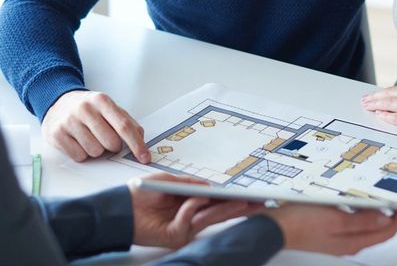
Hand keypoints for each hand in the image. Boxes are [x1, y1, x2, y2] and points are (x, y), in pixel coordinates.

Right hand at [42, 90, 149, 162]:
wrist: (59, 103)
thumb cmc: (89, 108)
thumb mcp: (109, 108)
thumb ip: (127, 121)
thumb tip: (141, 139)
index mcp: (102, 100)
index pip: (124, 126)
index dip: (136, 144)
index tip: (145, 157)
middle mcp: (85, 109)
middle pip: (111, 142)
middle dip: (113, 146)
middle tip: (107, 138)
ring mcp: (69, 121)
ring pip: (95, 152)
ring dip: (97, 150)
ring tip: (90, 137)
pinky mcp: (57, 135)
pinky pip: (79, 157)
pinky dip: (83, 153)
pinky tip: (78, 141)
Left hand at [128, 173, 253, 248]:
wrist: (119, 206)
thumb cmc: (141, 193)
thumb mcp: (168, 180)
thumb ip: (189, 184)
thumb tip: (209, 186)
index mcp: (189, 203)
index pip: (215, 202)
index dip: (231, 198)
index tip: (248, 195)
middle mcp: (189, 217)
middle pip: (218, 212)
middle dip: (238, 206)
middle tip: (256, 202)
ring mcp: (183, 228)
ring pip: (210, 218)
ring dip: (227, 209)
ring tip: (243, 203)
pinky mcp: (174, 236)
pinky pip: (190, 218)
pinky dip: (192, 206)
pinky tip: (193, 199)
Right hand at [268, 196, 396, 254]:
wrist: (276, 229)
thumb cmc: (301, 224)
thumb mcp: (335, 218)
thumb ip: (361, 220)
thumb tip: (384, 217)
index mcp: (353, 241)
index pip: (387, 230)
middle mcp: (349, 242)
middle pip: (380, 230)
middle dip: (396, 216)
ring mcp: (339, 237)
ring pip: (369, 227)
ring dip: (381, 213)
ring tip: (390, 201)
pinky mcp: (330, 230)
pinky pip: (356, 223)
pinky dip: (365, 213)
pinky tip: (362, 204)